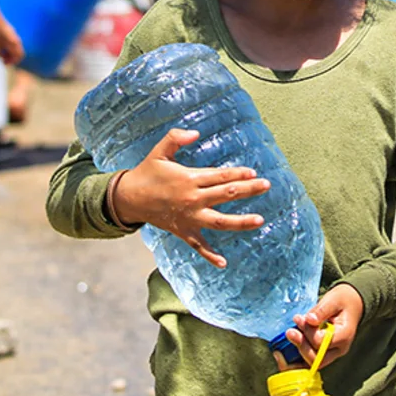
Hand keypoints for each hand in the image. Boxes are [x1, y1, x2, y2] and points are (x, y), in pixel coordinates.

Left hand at [0, 14, 23, 65]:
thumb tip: (0, 55)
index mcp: (14, 44)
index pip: (19, 56)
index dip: (12, 62)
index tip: (4, 63)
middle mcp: (16, 38)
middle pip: (17, 50)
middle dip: (11, 56)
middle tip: (2, 59)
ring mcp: (12, 33)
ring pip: (13, 44)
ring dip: (8, 50)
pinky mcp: (8, 29)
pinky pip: (9, 39)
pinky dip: (5, 44)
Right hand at [113, 128, 269, 267]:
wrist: (129, 198)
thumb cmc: (147, 173)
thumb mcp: (159, 152)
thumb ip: (175, 138)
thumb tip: (194, 133)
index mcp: (189, 179)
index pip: (219, 176)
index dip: (237, 174)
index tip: (253, 173)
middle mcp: (192, 199)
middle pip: (225, 195)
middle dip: (248, 190)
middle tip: (266, 186)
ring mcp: (189, 218)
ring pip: (219, 222)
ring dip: (240, 221)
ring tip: (260, 220)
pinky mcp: (183, 231)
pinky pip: (198, 246)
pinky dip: (210, 255)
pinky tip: (223, 263)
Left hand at [281, 284, 363, 368]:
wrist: (351, 304)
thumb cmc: (343, 301)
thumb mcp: (333, 300)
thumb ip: (321, 310)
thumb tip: (309, 319)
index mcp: (344, 335)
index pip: (322, 342)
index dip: (308, 332)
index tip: (300, 318)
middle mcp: (339, 348)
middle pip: (317, 358)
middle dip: (301, 345)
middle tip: (290, 331)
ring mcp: (332, 353)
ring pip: (312, 363)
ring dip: (297, 352)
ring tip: (290, 335)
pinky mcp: (324, 353)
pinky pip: (310, 361)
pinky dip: (297, 358)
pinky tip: (286, 351)